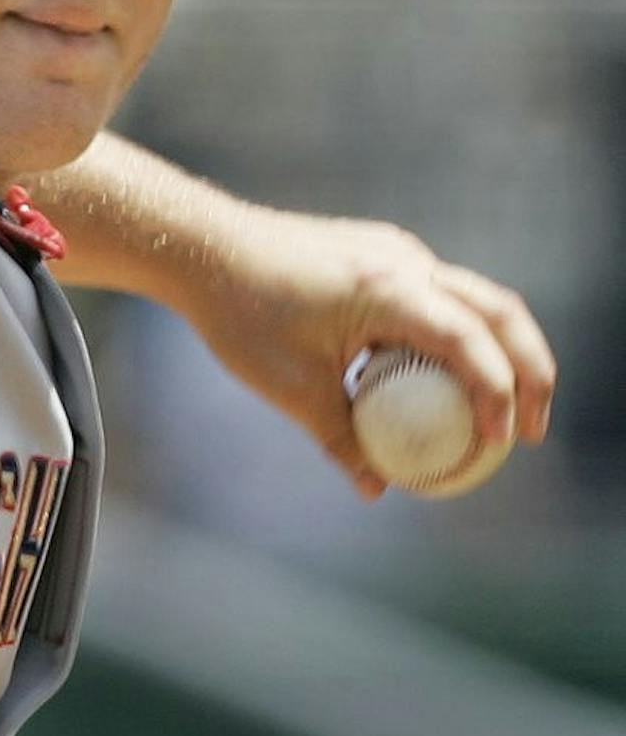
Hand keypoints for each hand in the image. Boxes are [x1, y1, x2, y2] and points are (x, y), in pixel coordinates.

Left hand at [181, 205, 556, 497]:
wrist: (203, 246)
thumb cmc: (241, 313)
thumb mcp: (290, 388)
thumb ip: (340, 438)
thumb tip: (377, 489)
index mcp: (389, 290)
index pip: (470, 342)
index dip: (498, 394)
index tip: (500, 443)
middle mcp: (405, 260)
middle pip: (499, 312)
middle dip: (530, 371)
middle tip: (532, 430)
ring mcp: (395, 250)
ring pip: (473, 298)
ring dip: (496, 350)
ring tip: (499, 409)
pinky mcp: (381, 252)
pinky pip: (436, 293)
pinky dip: (456, 333)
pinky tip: (438, 376)